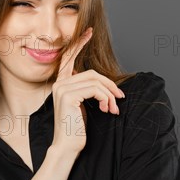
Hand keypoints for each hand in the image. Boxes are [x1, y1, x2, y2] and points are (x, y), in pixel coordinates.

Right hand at [49, 27, 125, 155]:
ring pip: (96, 81)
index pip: (69, 58)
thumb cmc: (76, 129)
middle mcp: (59, 83)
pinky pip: (95, 90)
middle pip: (92, 73)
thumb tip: (103, 84)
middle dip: (109, 85)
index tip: (89, 32)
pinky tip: (107, 110)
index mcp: (61, 84)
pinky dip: (106, 99)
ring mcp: (62, 89)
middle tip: (120, 99)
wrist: (67, 147)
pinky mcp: (68, 96)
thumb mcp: (83, 105)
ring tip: (113, 109)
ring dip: (110, 95)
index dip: (79, 43)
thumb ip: (86, 90)